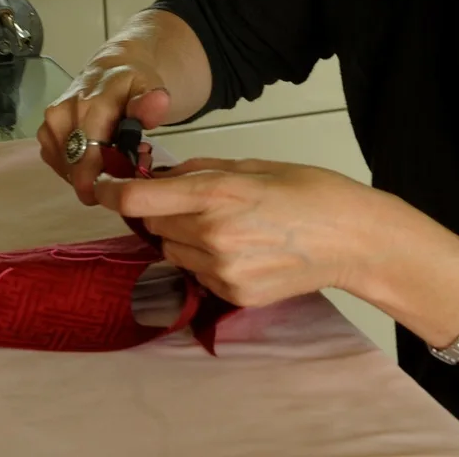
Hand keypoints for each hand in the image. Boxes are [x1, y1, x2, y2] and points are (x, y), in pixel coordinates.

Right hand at [38, 53, 171, 204]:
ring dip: (93, 172)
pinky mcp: (44, 137)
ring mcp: (49, 128)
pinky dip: (81, 167)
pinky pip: (62, 166)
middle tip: (131, 164)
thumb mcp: (148, 86)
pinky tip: (100, 154)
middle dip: (104, 176)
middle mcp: (61, 118)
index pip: (88, 160)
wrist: (108, 69)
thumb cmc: (131, 81)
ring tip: (118, 155)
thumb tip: (158, 103)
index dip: (105, 180)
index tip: (126, 181)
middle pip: (79, 170)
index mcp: (89, 107)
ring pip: (70, 171)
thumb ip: (150, 102)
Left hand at [94, 158, 386, 306]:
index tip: (104, 185)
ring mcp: (220, 270)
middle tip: (196, 201)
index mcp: (218, 194)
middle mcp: (212, 235)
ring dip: (184, 236)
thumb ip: (206, 170)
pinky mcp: (231, 294)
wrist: (353, 240)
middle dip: (163, 209)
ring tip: (228, 225)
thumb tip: (166, 173)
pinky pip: (197, 273)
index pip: (139, 198)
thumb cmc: (314, 192)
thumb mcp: (258, 165)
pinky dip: (206, 259)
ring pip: (172, 250)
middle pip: (154, 223)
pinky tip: (243, 248)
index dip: (113, 190)